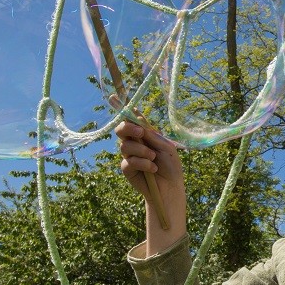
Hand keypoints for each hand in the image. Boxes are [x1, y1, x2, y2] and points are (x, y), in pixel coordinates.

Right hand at [115, 121, 186, 250]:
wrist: (171, 187)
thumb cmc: (171, 166)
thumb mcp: (166, 148)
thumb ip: (153, 137)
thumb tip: (140, 125)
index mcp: (145, 135)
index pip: (132, 120)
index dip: (123, 109)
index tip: (113, 97)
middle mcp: (135, 143)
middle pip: (121, 130)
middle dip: (128, 128)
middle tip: (140, 132)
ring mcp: (130, 156)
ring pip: (125, 146)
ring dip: (142, 150)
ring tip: (154, 158)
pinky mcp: (127, 169)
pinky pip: (129, 161)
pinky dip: (142, 164)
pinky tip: (153, 169)